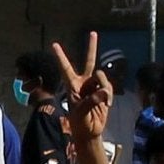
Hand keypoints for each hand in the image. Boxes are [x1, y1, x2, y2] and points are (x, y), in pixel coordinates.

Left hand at [53, 29, 112, 145]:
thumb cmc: (80, 122)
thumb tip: (104, 92)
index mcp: (72, 85)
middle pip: (88, 61)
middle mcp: (83, 82)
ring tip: (103, 102)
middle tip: (92, 32)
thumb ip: (92, 100)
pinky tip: (107, 104)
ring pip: (102, 77)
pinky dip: (110, 95)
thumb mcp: (81, 112)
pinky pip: (109, 87)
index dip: (61, 56)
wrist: (90, 131)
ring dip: (104, 88)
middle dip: (91, 47)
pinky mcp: (104, 91)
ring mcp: (94, 85)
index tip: (54, 44)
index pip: (65, 68)